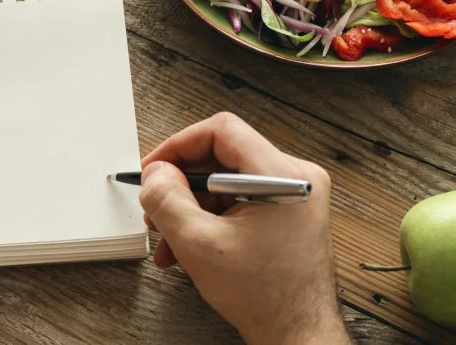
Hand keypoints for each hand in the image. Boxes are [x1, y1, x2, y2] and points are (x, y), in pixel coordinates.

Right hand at [139, 113, 348, 344]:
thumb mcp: (200, 246)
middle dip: (182, 184)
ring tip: (168, 238)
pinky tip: (187, 245)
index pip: (222, 131)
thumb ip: (168, 201)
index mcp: (284, 176)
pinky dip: (210, 218)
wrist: (299, 336)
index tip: (155, 168)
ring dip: (191, 207)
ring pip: (226, 182)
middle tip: (156, 205)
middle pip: (222, 157)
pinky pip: (238, 200)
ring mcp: (293, 196)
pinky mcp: (287, 213)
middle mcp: (296, 178)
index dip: (179, 145)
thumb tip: (156, 173)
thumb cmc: (267, 298)